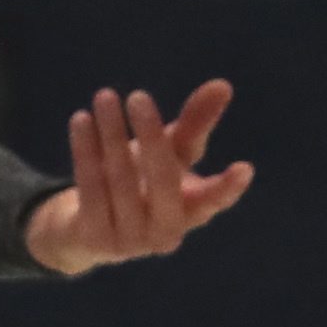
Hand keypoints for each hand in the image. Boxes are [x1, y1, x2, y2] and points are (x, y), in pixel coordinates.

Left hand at [25, 81, 252, 275]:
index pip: (214, 200)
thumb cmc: (142, 184)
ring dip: (111, 134)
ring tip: (105, 96)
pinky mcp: (94, 238)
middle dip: (151, 135)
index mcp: (193, 213)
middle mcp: (165, 233)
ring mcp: (129, 241)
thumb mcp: (171, 154)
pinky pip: (90, 187)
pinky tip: (81, 119)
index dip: (228, 187)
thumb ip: (196, 126)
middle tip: (139, 96)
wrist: (87, 230)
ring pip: (121, 180)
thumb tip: (222, 85)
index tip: (244, 168)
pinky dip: (85, 150)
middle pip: (162, 180)